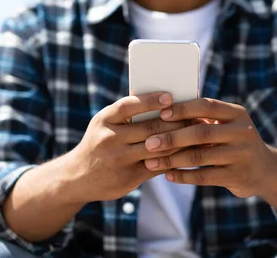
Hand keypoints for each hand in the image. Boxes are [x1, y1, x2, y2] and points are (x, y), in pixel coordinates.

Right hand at [68, 92, 187, 202]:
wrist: (77, 177)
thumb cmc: (100, 141)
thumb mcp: (105, 124)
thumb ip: (128, 115)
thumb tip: (166, 102)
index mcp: (104, 120)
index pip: (128, 106)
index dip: (150, 101)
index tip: (170, 97)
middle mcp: (110, 139)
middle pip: (149, 128)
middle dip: (176, 122)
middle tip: (198, 116)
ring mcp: (119, 160)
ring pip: (158, 149)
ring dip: (181, 141)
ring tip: (199, 133)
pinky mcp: (129, 178)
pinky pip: (158, 166)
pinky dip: (175, 159)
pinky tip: (189, 153)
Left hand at [142, 98, 276, 197]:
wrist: (267, 170)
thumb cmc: (234, 141)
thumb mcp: (228, 125)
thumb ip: (204, 118)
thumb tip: (162, 110)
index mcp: (237, 113)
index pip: (207, 106)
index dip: (183, 109)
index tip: (160, 114)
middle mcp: (242, 132)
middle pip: (201, 132)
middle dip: (172, 137)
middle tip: (149, 143)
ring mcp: (241, 155)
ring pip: (200, 156)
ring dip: (173, 159)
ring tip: (151, 162)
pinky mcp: (238, 177)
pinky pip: (205, 176)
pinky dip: (184, 176)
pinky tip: (168, 175)